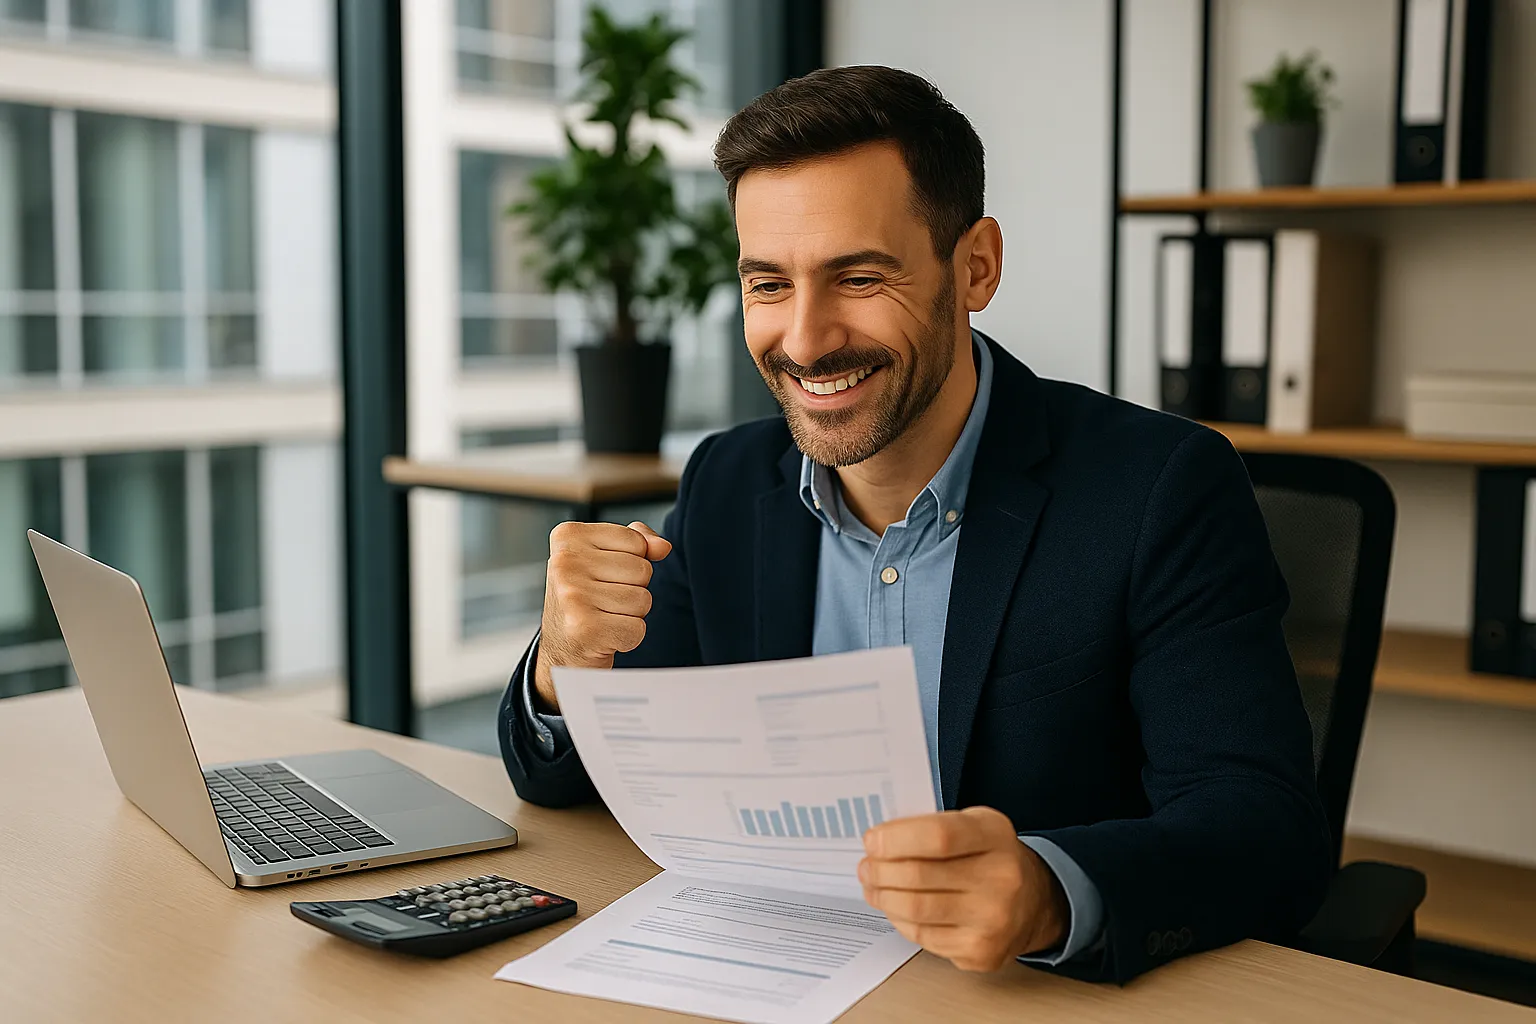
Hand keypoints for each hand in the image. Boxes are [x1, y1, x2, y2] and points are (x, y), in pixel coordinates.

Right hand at [534, 520, 671, 710]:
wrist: (562, 648)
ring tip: (604, 617)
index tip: (603, 574)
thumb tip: (663, 546)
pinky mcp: (585, 628)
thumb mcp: (604, 557)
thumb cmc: (585, 600)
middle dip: (633, 589)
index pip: (635, 539)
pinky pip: (637, 628)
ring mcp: (572, 596)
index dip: (632, 560)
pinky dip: (628, 637)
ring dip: (631, 614)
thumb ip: (637, 540)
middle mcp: (564, 563)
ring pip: (642, 599)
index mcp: (568, 537)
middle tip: (604, 600)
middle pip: (642, 569)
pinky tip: (605, 636)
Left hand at [859, 806, 1068, 971]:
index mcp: (996, 835)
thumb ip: (931, 826)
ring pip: (915, 909)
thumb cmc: (989, 858)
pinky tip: (897, 908)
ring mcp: (993, 920)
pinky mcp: (981, 952)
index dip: (896, 839)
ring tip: (873, 886)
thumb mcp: (973, 825)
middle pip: (919, 876)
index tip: (872, 840)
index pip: (938, 836)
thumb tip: (879, 842)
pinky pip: (923, 937)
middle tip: (866, 867)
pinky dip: (900, 920)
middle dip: (880, 871)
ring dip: (883, 897)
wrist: (1034, 903)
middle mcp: (1001, 878)